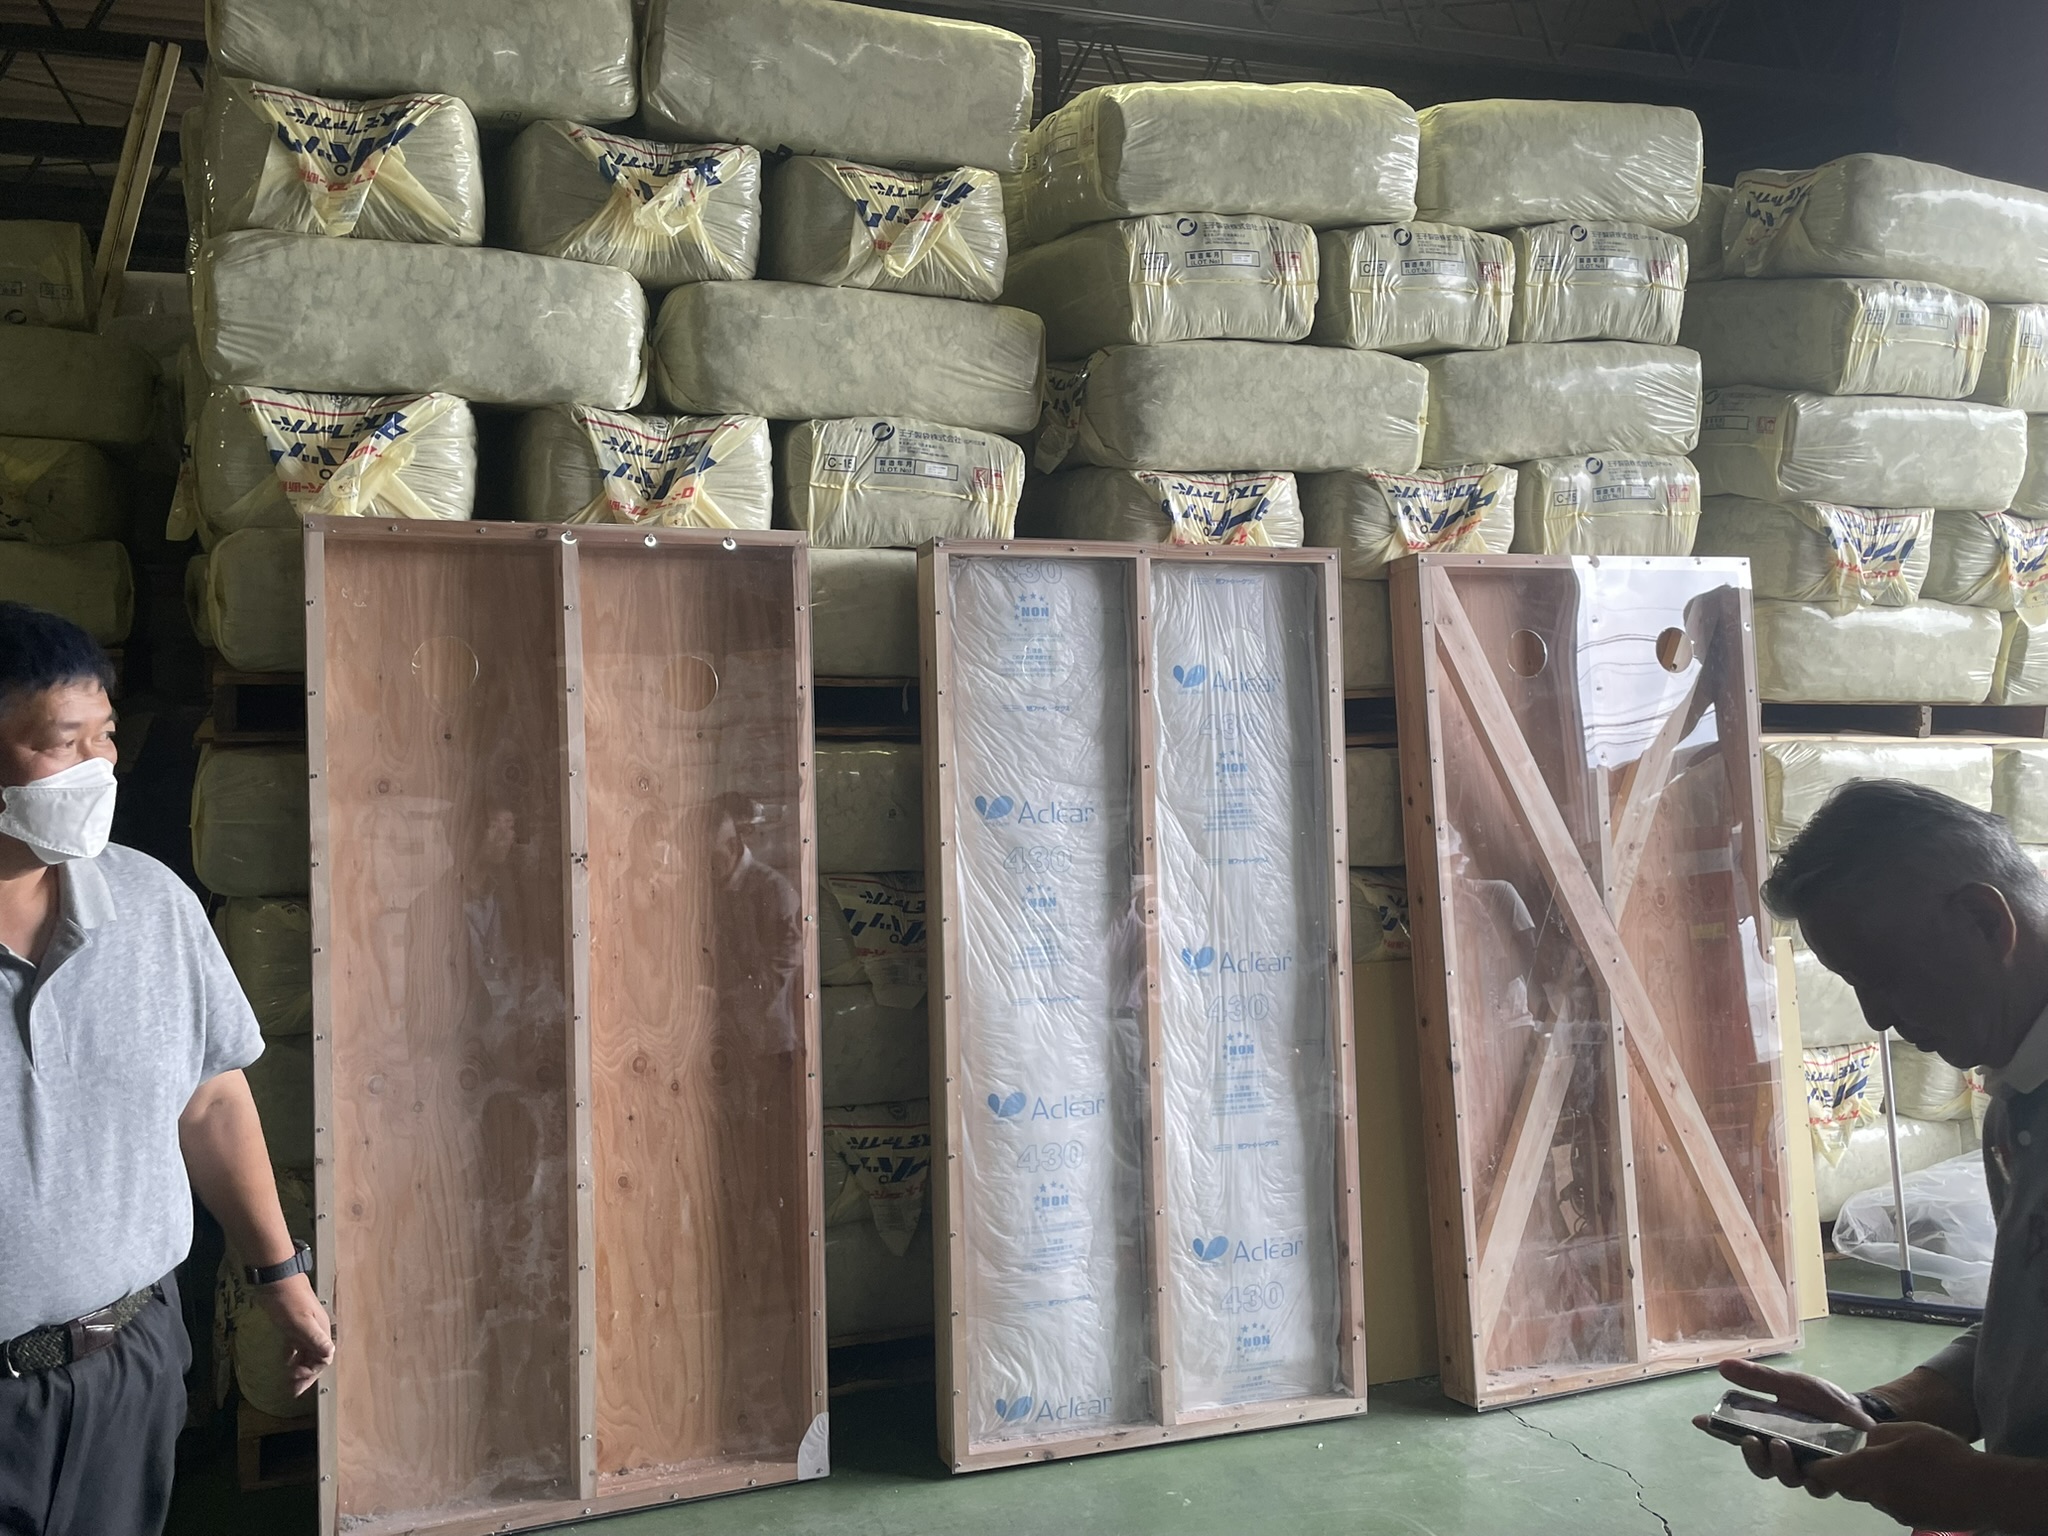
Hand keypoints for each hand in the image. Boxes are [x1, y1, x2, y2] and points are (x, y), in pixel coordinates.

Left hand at [251, 1274, 334, 1396]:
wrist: (275, 1278)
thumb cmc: (287, 1300)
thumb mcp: (300, 1321)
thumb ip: (314, 1339)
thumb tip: (329, 1354)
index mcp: (320, 1330)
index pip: (323, 1357)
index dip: (312, 1372)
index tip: (296, 1381)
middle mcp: (315, 1330)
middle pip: (316, 1357)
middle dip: (306, 1374)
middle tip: (292, 1390)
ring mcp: (304, 1326)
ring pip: (306, 1352)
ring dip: (300, 1367)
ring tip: (289, 1380)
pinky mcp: (293, 1323)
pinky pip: (297, 1345)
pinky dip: (293, 1355)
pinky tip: (286, 1362)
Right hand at [1690, 1358, 1873, 1491]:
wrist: (1862, 1412)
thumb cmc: (1823, 1399)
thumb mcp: (1791, 1384)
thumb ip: (1760, 1380)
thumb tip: (1723, 1365)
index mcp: (1766, 1430)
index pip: (1735, 1433)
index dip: (1716, 1429)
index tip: (1701, 1420)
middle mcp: (1781, 1453)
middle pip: (1758, 1464)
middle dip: (1750, 1456)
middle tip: (1750, 1440)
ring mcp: (1804, 1467)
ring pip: (1783, 1477)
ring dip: (1778, 1464)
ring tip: (1780, 1446)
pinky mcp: (1829, 1477)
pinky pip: (1816, 1487)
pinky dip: (1812, 1479)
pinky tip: (1813, 1468)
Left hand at [1807, 1421, 1982, 1528]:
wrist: (1982, 1491)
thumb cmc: (1942, 1454)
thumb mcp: (1906, 1430)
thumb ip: (1877, 1436)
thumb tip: (1863, 1443)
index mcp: (1869, 1469)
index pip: (1827, 1474)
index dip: (1816, 1469)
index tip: (1811, 1463)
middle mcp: (1876, 1494)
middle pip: (1848, 1487)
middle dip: (1847, 1474)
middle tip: (1863, 1458)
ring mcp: (1894, 1510)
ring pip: (1871, 1496)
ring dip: (1874, 1483)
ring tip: (1900, 1467)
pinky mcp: (1910, 1520)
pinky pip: (1892, 1505)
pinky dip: (1896, 1494)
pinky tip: (1918, 1482)